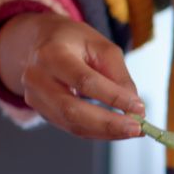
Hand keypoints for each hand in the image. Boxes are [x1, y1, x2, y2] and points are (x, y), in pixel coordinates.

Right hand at [0, 13, 144, 138]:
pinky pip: (71, 127)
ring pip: (72, 124)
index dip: (113, 97)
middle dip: (108, 123)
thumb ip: (119, 76)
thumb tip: (134, 107)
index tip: (138, 107)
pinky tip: (116, 129)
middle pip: (72, 110)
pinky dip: (97, 131)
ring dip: (105, 132)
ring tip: (131, 130)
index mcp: (52, 53)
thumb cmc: (73, 42)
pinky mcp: (42, 111)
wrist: (40, 43)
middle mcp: (37, 77)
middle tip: (136, 128)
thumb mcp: (102, 47)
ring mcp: (35, 97)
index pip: (84, 81)